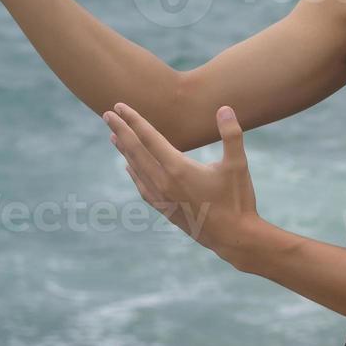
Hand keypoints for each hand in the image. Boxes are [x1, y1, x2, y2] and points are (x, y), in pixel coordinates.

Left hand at [103, 102, 261, 263]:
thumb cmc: (237, 200)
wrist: (233, 238)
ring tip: (113, 136)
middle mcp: (164, 182)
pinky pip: (142, 187)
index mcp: (178, 168)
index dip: (134, 120)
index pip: (149, 138)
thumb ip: (231, 135)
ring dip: (124, 151)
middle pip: (135, 151)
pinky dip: (133, 173)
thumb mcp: (238, 165)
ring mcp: (162, 198)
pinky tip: (129, 167)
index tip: (119, 106)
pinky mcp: (165, 209)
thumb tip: (224, 108)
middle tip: (107, 114)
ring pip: (136, 169)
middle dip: (121, 131)